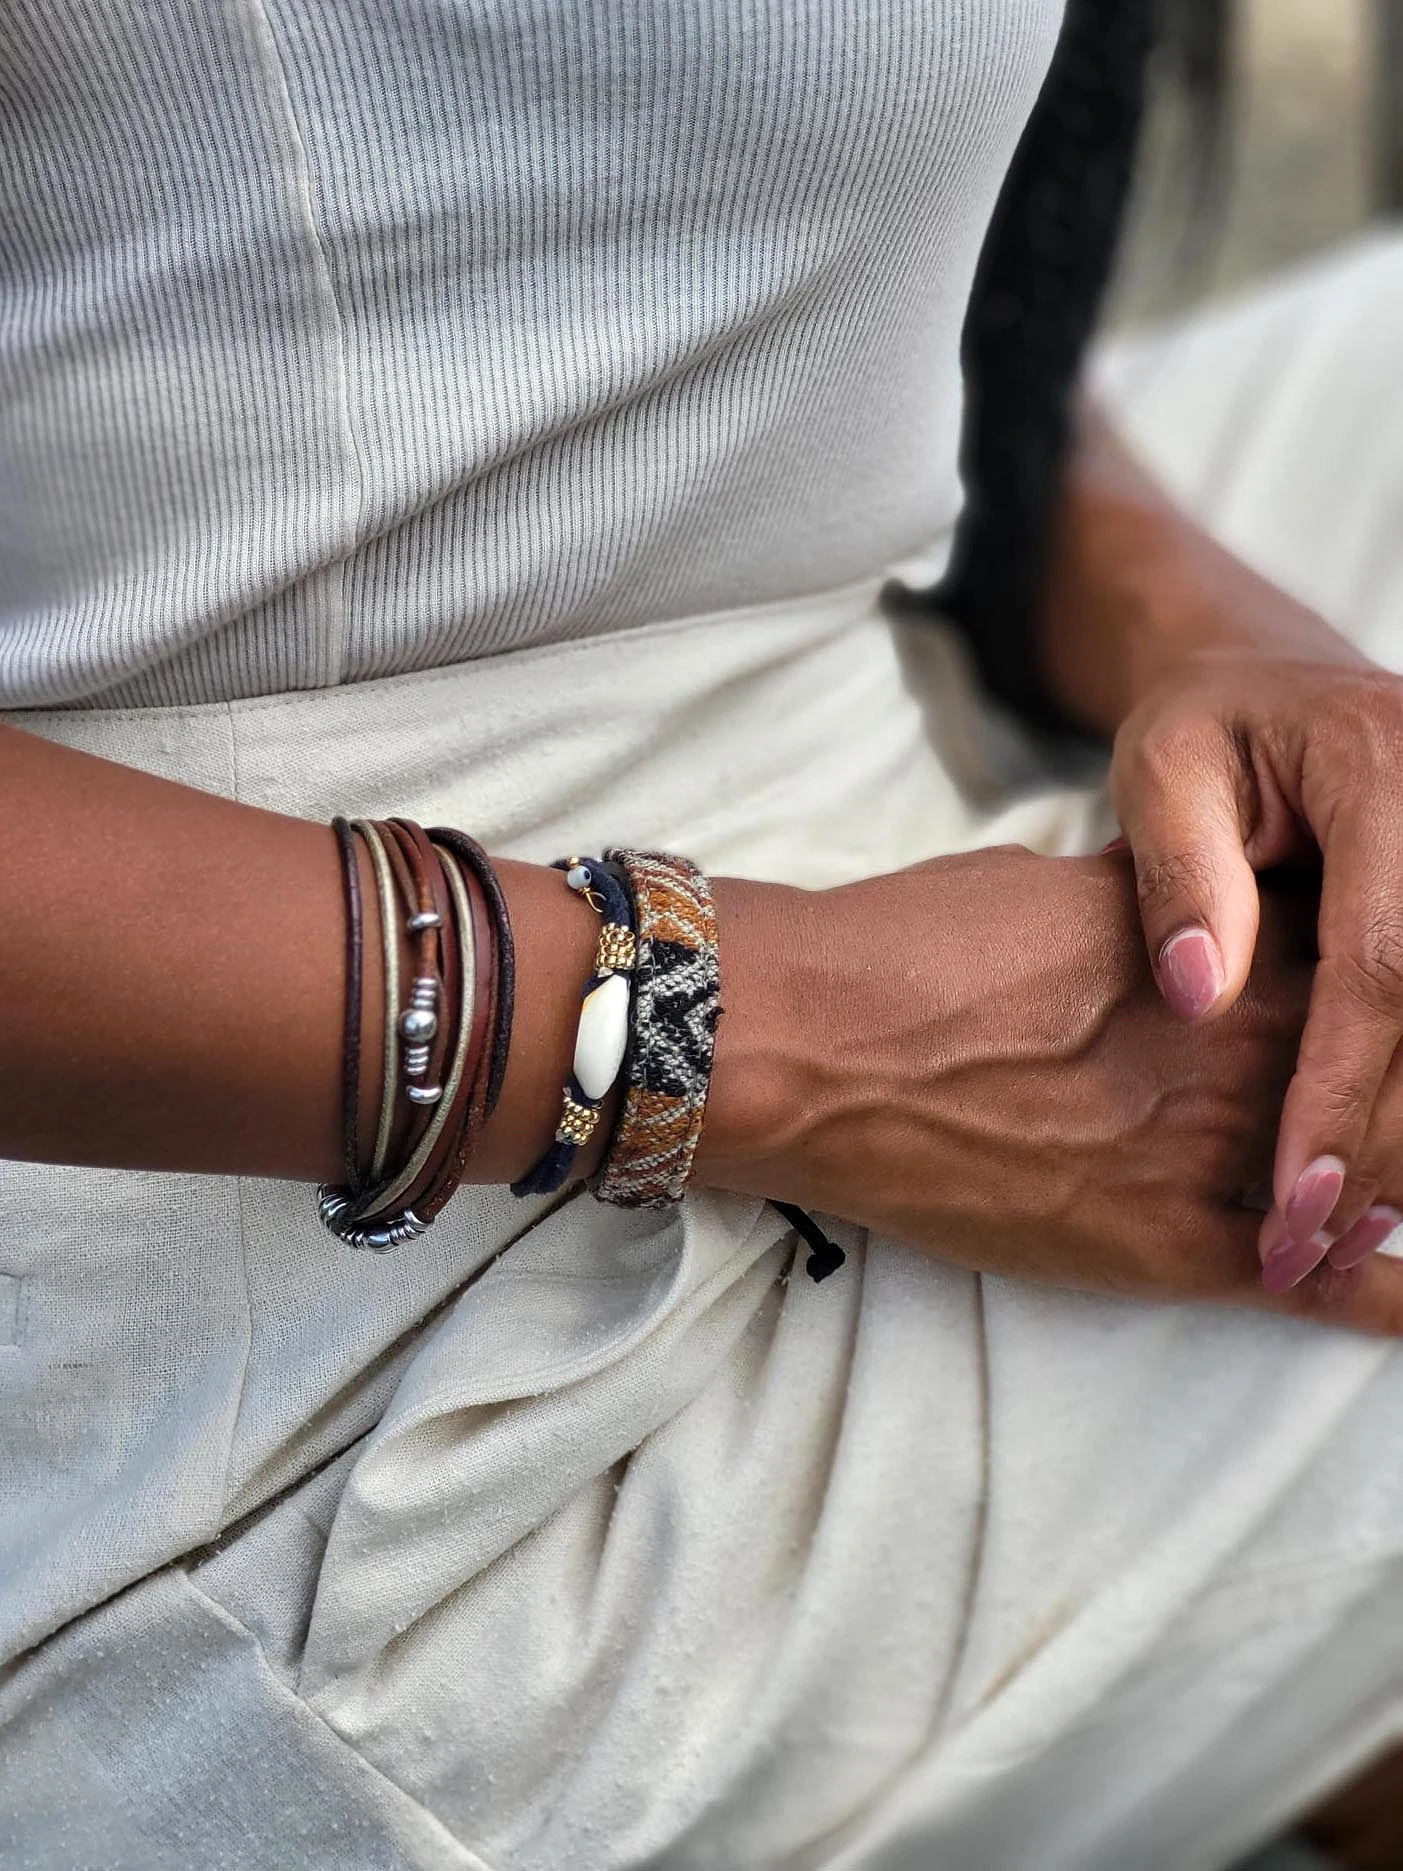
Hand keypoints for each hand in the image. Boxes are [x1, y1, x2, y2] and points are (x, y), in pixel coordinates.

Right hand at [698, 848, 1402, 1332]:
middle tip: (1398, 1102)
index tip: (1385, 1006)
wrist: (811, 1045)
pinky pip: (1304, 1279)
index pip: (1358, 960)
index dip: (1379, 987)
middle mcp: (1236, 1042)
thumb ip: (1146, 908)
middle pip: (1381, 1066)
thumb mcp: (1048, 889)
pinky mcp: (1160, 1243)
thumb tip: (1180, 904)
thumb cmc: (909, 948)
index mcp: (1216, 945)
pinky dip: (1380, 1295)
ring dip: (1399, 1178)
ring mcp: (1206, 1149)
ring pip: (1363, 1175)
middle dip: (1397, 1081)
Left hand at [1039, 398, 1402, 1293]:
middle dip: (1388, 1139)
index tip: (1294, 1196)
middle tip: (1311, 1244)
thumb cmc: (1200, 732)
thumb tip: (1194, 994)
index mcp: (1384, 768)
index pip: (1383, 960)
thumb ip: (1179, 872)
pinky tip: (1377, 1173)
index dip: (1340, 1089)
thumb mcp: (1161, 770)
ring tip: (1343, 1234)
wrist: (1263, 685)